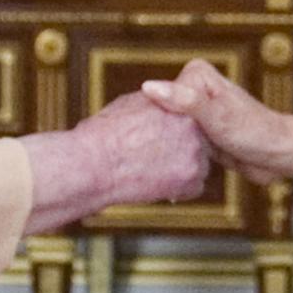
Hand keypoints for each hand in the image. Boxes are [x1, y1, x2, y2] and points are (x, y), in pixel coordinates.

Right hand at [73, 91, 211, 209]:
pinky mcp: (191, 180)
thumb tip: (167, 104)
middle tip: (155, 155)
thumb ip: (160, 104)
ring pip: (197, 165)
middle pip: (199, 141)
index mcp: (181, 104)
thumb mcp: (134, 103)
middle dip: (182, 149)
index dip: (177, 129)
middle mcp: (194, 127)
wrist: (94, 163)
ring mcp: (196, 154)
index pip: (194, 119)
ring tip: (151, 169)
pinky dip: (178, 189)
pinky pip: (193, 187)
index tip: (160, 137)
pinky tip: (155, 183)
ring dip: (181, 169)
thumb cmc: (106, 133)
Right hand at [140, 60, 292, 185]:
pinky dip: (178, 156)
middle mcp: (195, 90)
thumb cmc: (255, 132)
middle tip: (153, 155)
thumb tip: (149, 87)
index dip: (155, 118)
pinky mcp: (203, 134)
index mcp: (196, 75)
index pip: (158, 95)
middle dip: (159, 134)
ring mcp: (198, 113)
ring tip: (159, 164)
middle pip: (161, 114)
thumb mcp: (216, 116)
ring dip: (167, 147)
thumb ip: (184, 101)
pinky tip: (172, 168)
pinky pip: (181, 144)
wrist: (280, 155)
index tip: (155, 138)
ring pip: (169, 131)